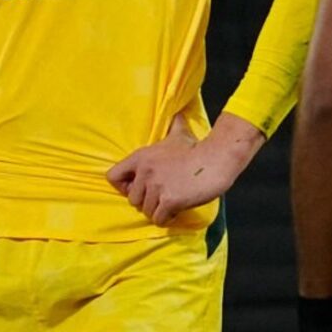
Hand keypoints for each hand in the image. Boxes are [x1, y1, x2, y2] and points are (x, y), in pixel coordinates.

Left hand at [109, 114, 261, 224]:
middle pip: (132, 199)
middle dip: (147, 201)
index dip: (124, 186)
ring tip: (170, 206)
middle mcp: (145, 172)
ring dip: (158, 211)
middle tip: (161, 199)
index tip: (140, 188)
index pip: (113, 177)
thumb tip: (178, 112)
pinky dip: (167, 219)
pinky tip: (176, 212)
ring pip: (146, 210)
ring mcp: (157, 187)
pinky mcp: (170, 200)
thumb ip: (173, 125)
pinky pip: (159, 218)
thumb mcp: (180, 134)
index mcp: (141, 157)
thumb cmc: (200, 148)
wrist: (218, 158)